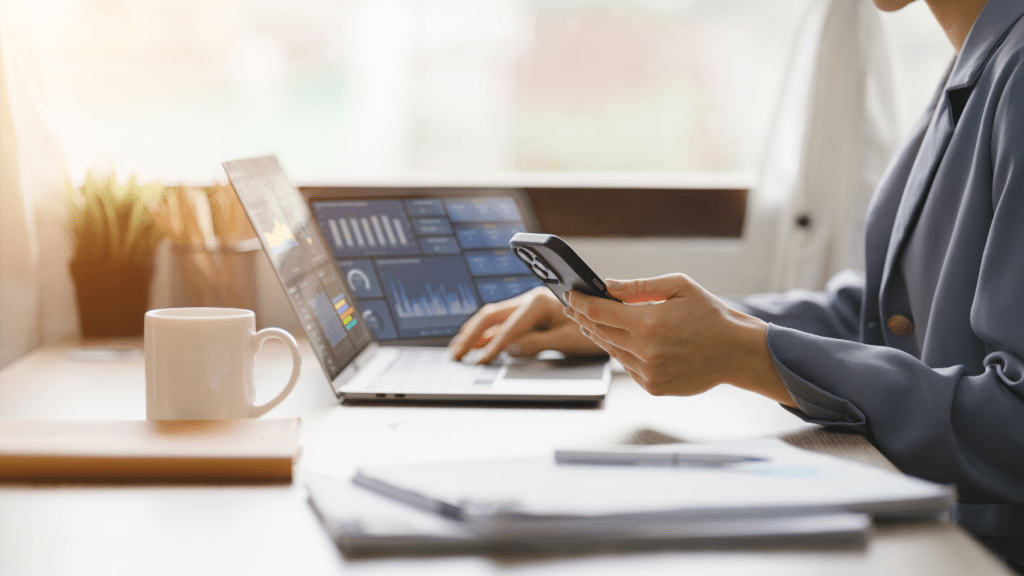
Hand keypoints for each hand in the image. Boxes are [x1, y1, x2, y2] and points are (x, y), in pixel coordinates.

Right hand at [449, 287, 603, 363]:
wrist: (610, 316)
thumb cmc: (595, 327)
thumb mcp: (568, 340)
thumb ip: (537, 343)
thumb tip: (509, 348)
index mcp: (541, 302)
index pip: (510, 326)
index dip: (494, 345)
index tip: (481, 360)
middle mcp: (531, 298)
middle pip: (492, 315)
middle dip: (472, 336)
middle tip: (457, 355)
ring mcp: (528, 304)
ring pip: (493, 316)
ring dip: (474, 332)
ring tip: (458, 349)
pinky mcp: (529, 312)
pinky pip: (501, 321)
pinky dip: (486, 333)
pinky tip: (475, 343)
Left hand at [564, 274, 795, 406]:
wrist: (736, 352)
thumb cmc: (710, 315)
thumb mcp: (678, 287)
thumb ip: (638, 286)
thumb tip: (606, 285)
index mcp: (649, 323)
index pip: (599, 312)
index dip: (580, 302)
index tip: (571, 294)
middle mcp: (645, 350)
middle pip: (600, 332)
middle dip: (583, 317)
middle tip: (573, 306)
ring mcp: (648, 372)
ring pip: (611, 350)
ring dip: (599, 335)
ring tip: (591, 321)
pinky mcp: (653, 387)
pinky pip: (627, 366)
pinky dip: (622, 352)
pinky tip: (620, 340)